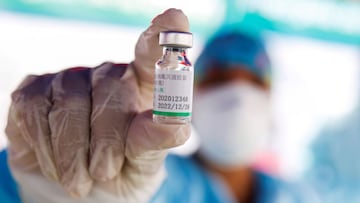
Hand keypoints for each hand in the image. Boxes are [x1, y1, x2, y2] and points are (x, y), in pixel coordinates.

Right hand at [5, 8, 189, 201]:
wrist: (81, 190)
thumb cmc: (121, 172)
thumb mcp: (143, 163)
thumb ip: (156, 142)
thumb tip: (176, 125)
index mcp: (144, 87)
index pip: (153, 55)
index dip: (163, 36)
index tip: (174, 18)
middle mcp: (108, 75)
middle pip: (111, 89)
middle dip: (107, 139)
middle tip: (105, 173)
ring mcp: (71, 79)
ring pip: (70, 103)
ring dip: (74, 152)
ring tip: (81, 182)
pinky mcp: (35, 90)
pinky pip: (35, 110)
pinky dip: (46, 146)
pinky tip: (58, 165)